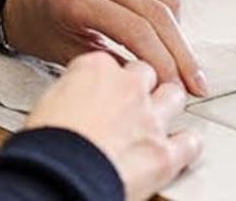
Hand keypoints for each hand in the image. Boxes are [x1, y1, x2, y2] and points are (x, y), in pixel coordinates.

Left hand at [1, 0, 207, 95]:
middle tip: (195, 80)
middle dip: (180, 51)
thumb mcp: (60, 52)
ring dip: (178, 27)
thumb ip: (105, 63)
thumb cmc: (32, 23)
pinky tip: (167, 25)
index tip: (178, 86)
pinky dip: (168, 1)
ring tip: (178, 55)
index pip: (135, 29)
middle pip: (155, 11)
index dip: (163, 61)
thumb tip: (149, 80)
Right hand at [25, 53, 201, 199]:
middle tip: (131, 99)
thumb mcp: (46, 100)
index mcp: (95, 68)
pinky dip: (185, 144)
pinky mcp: (164, 153)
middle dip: (141, 84)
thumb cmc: (44, 141)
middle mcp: (128, 87)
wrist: (58, 174)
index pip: (111, 61)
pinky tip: (178, 146)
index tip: (103, 87)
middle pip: (146, 72)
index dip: (108, 78)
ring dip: (168, 103)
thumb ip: (70, 91)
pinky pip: (190, 142)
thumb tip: (73, 99)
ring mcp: (150, 119)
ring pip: (174, 96)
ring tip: (158, 115)